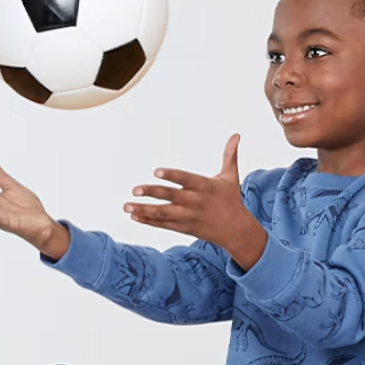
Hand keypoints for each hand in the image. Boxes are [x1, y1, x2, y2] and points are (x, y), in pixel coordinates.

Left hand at [124, 134, 266, 267]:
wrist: (236, 230)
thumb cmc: (231, 199)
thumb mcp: (231, 177)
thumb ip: (230, 155)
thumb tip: (237, 135)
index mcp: (205, 187)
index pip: (186, 180)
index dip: (172, 176)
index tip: (156, 172)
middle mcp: (195, 202)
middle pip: (171, 197)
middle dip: (152, 193)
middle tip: (134, 190)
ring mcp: (188, 217)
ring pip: (164, 214)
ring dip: (144, 210)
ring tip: (127, 206)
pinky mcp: (184, 228)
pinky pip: (164, 225)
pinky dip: (149, 221)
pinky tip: (135, 215)